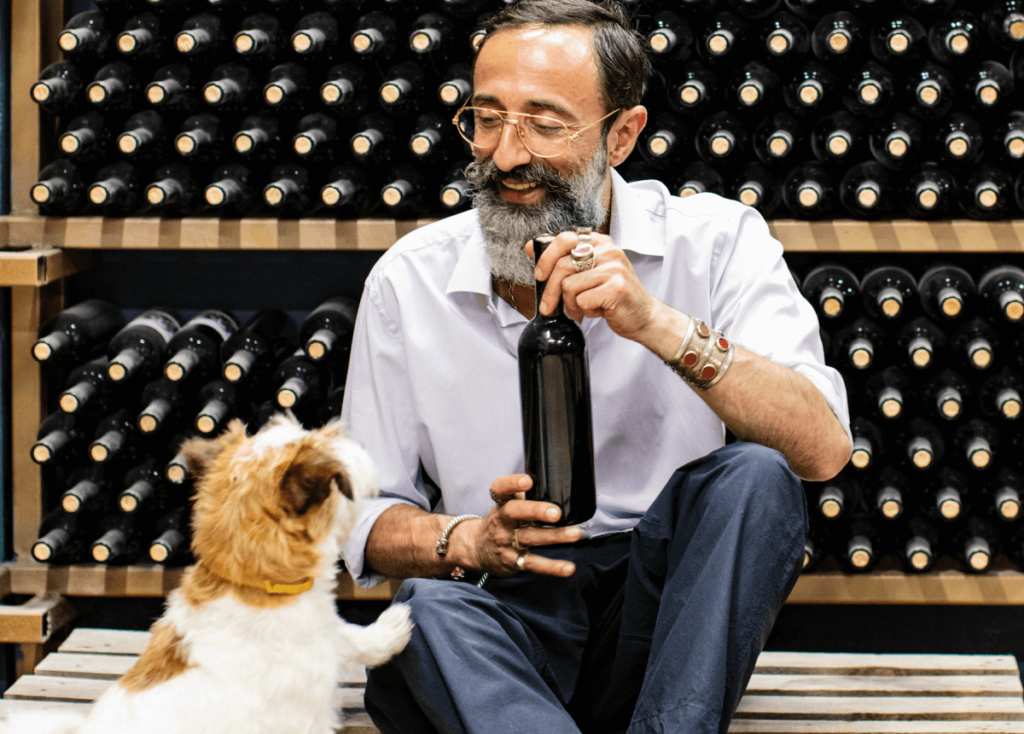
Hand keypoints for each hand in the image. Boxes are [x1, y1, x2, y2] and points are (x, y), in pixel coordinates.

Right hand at [457, 474, 580, 577]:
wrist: (476, 548)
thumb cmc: (502, 521)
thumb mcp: (507, 504)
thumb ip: (525, 494)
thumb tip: (557, 484)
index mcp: (501, 503)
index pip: (500, 488)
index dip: (512, 483)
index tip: (528, 481)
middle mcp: (501, 521)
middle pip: (515, 512)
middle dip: (536, 511)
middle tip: (556, 513)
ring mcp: (506, 541)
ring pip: (529, 538)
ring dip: (554, 536)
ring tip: (575, 533)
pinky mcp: (513, 561)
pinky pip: (534, 563)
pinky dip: (552, 567)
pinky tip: (569, 568)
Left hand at [526, 230, 655, 342]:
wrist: (644, 316)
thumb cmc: (613, 295)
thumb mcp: (589, 273)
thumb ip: (564, 259)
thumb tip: (531, 247)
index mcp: (600, 243)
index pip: (564, 239)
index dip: (546, 257)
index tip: (539, 275)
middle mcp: (608, 251)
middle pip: (562, 265)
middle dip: (550, 291)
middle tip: (548, 307)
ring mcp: (613, 268)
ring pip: (569, 286)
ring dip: (571, 304)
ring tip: (583, 308)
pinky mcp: (616, 288)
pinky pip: (582, 300)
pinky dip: (585, 311)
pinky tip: (597, 311)